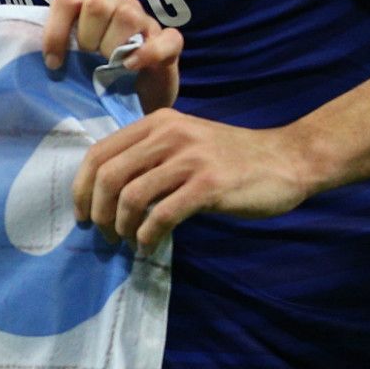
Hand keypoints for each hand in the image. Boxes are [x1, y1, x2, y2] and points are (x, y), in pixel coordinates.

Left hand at [41, 0, 180, 110]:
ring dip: (113, 46)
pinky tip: (132, 66)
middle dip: (87, 38)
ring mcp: (146, 21)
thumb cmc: (100, 76)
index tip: (53, 63)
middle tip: (90, 61)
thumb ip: (63, 50)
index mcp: (90, 3)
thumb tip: (44, 62)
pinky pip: (166, 38)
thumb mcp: (76, 60)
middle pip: (96, 4)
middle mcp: (119, 4)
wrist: (138, 99)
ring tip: (111, 66)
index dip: (55, 31)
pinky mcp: (170, 41)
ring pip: (127, 16)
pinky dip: (148, 53)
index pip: (66, 0)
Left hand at [72, 109, 313, 254]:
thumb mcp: (184, 142)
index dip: (81, 187)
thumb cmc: (231, 157)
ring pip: (132, 196)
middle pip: (109, 175)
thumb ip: (150, 155)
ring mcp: (189, 158)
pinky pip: (163, 214)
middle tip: (104, 234)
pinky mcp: (209, 184)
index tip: (82, 213)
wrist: (287, 158)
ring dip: (122, 226)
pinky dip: (148, 235)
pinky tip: (149, 245)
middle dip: (98, 211)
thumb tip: (107, 190)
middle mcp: (168, 135)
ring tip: (127, 241)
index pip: (99, 153)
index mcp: (156, 123)